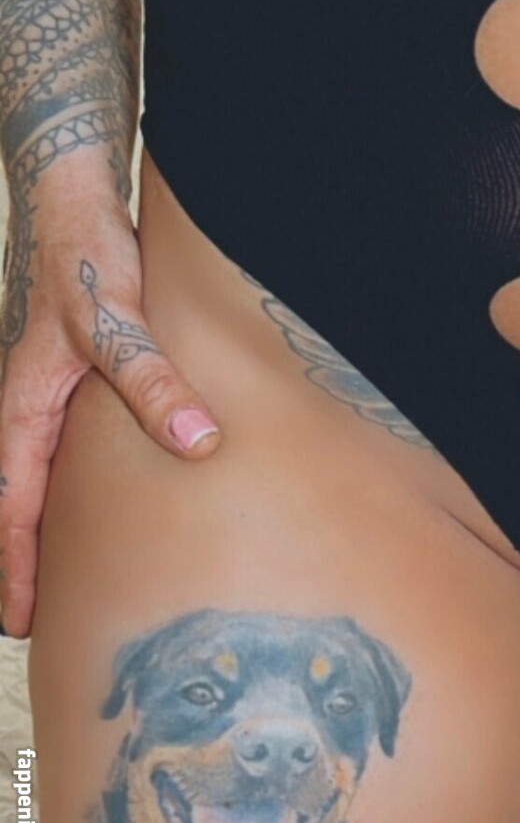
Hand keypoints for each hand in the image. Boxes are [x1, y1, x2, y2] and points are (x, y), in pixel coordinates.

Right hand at [0, 196, 221, 637]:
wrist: (73, 202)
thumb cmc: (87, 260)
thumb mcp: (119, 322)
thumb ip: (154, 382)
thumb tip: (198, 445)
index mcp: (23, 404)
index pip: (11, 503)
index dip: (14, 563)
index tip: (19, 618)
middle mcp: (28, 404)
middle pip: (16, 499)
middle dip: (20, 560)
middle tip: (32, 619)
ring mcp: (48, 393)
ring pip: (37, 476)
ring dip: (42, 526)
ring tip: (63, 576)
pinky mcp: (74, 376)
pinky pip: (63, 446)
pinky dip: (67, 485)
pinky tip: (100, 498)